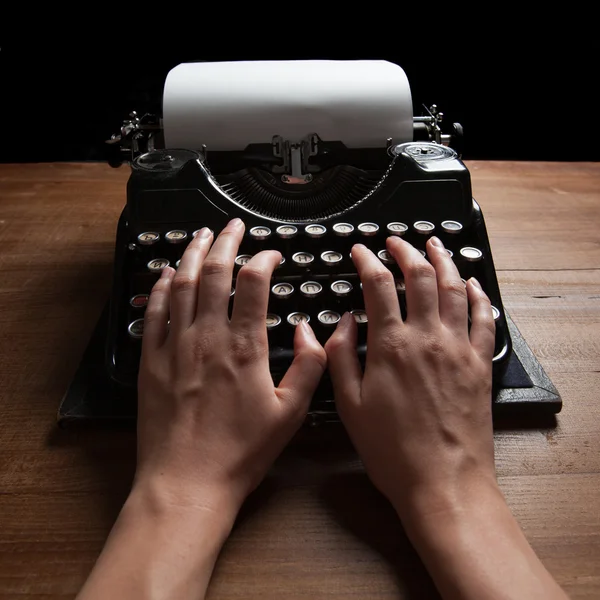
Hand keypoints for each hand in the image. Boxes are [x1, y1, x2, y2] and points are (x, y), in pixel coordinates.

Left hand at [136, 218, 326, 510]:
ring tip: (202, 235)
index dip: (264, 259)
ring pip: (182, 284)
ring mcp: (175, 346)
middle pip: (214, 273)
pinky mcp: (151, 360)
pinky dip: (160, 288)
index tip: (272, 254)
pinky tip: (167, 274)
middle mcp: (207, 337)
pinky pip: (154, 313)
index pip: (253, 283)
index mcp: (244, 347)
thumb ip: (310, 365)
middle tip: (233, 226)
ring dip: (192, 254)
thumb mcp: (291, 413)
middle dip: (225, 242)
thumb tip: (308, 330)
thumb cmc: (240, 452)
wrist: (187, 481)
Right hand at [325, 235, 569, 599]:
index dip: (367, 261)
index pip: (378, 285)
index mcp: (392, 345)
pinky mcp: (479, 364)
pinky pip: (484, 318)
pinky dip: (478, 295)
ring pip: (454, 288)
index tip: (360, 251)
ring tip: (434, 245)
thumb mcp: (349, 404)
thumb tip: (343, 322)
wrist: (442, 481)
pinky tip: (473, 284)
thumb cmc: (392, 449)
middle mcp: (428, 338)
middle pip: (420, 276)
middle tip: (395, 242)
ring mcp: (458, 348)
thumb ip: (341, 356)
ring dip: (444, 260)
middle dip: (406, 251)